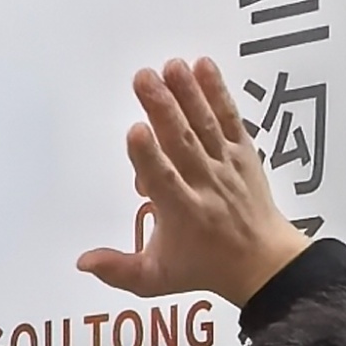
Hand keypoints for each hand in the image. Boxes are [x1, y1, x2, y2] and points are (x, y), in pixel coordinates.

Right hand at [77, 56, 308, 305]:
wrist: (262, 262)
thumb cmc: (204, 267)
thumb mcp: (155, 279)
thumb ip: (117, 269)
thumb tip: (83, 261)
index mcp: (182, 213)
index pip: (163, 180)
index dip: (147, 156)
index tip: (135, 131)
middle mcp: (205, 184)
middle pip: (181, 142)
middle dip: (163, 108)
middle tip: (143, 79)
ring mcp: (226, 165)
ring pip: (204, 124)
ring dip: (187, 92)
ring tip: (170, 66)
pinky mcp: (242, 151)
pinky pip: (230, 117)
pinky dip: (218, 92)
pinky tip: (203, 67)